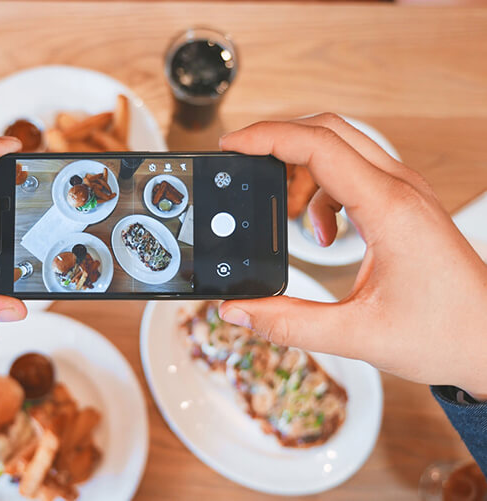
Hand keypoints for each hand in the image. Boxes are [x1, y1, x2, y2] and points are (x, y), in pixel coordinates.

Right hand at [219, 114, 486, 397]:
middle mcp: (399, 189)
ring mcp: (404, 193)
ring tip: (285, 214)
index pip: (318, 146)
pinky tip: (323, 232)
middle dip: (278, 142)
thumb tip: (238, 310)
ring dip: (301, 170)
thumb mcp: (357, 335)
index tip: (232, 145)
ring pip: (340, 148)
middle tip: (245, 167)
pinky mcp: (403, 205)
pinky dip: (322, 192)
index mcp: (388, 209)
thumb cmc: (447, 334)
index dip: (267, 138)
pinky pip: (352, 173)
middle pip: (327, 131)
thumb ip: (289, 323)